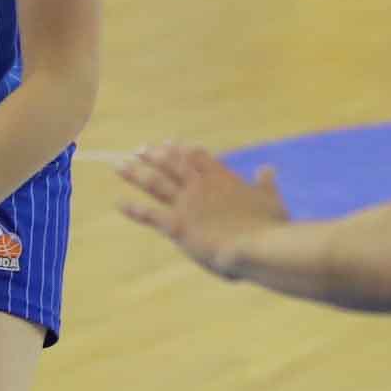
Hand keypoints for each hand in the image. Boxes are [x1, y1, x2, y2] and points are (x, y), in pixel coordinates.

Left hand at [112, 141, 287, 276]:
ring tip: (119, 165)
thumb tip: (267, 168)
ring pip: (155, 182)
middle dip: (153, 155)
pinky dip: (133, 209)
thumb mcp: (271, 199)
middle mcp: (200, 186)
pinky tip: (119, 203)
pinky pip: (149, 214)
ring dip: (136, 173)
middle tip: (138, 149)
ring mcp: (187, 204)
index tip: (170, 143)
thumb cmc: (272, 226)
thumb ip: (265, 183)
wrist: (262, 247)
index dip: (181, 149)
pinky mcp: (178, 225)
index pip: (197, 156)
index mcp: (222, 178)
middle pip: (171, 164)